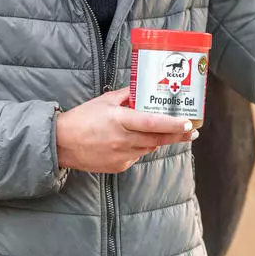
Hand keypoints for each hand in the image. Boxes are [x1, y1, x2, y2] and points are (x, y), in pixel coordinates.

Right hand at [55, 89, 196, 173]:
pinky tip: (137, 140)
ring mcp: (121, 156)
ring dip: (160, 140)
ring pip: (149, 148)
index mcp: (120, 120)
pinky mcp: (119, 167)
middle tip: (192, 131)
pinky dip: (141, 147)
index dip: (172, 124)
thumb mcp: (105, 100)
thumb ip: (127, 95)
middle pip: (157, 138)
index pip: (152, 122)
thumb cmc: (82, 118)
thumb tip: (144, 89)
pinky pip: (137, 155)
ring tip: (170, 132)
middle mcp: (122, 140)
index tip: (187, 123)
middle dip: (177, 135)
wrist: (62, 144)